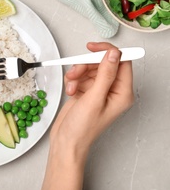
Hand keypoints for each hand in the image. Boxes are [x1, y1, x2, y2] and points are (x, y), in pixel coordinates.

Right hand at [42, 42, 133, 189]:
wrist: (66, 141)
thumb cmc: (83, 128)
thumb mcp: (94, 99)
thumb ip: (105, 74)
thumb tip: (114, 54)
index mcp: (122, 93)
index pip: (122, 62)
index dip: (108, 52)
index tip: (92, 48)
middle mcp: (113, 90)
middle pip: (102, 63)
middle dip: (86, 66)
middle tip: (76, 72)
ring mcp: (99, 91)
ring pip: (89, 68)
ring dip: (77, 74)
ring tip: (71, 86)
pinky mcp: (87, 91)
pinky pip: (81, 75)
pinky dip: (73, 80)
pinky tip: (70, 91)